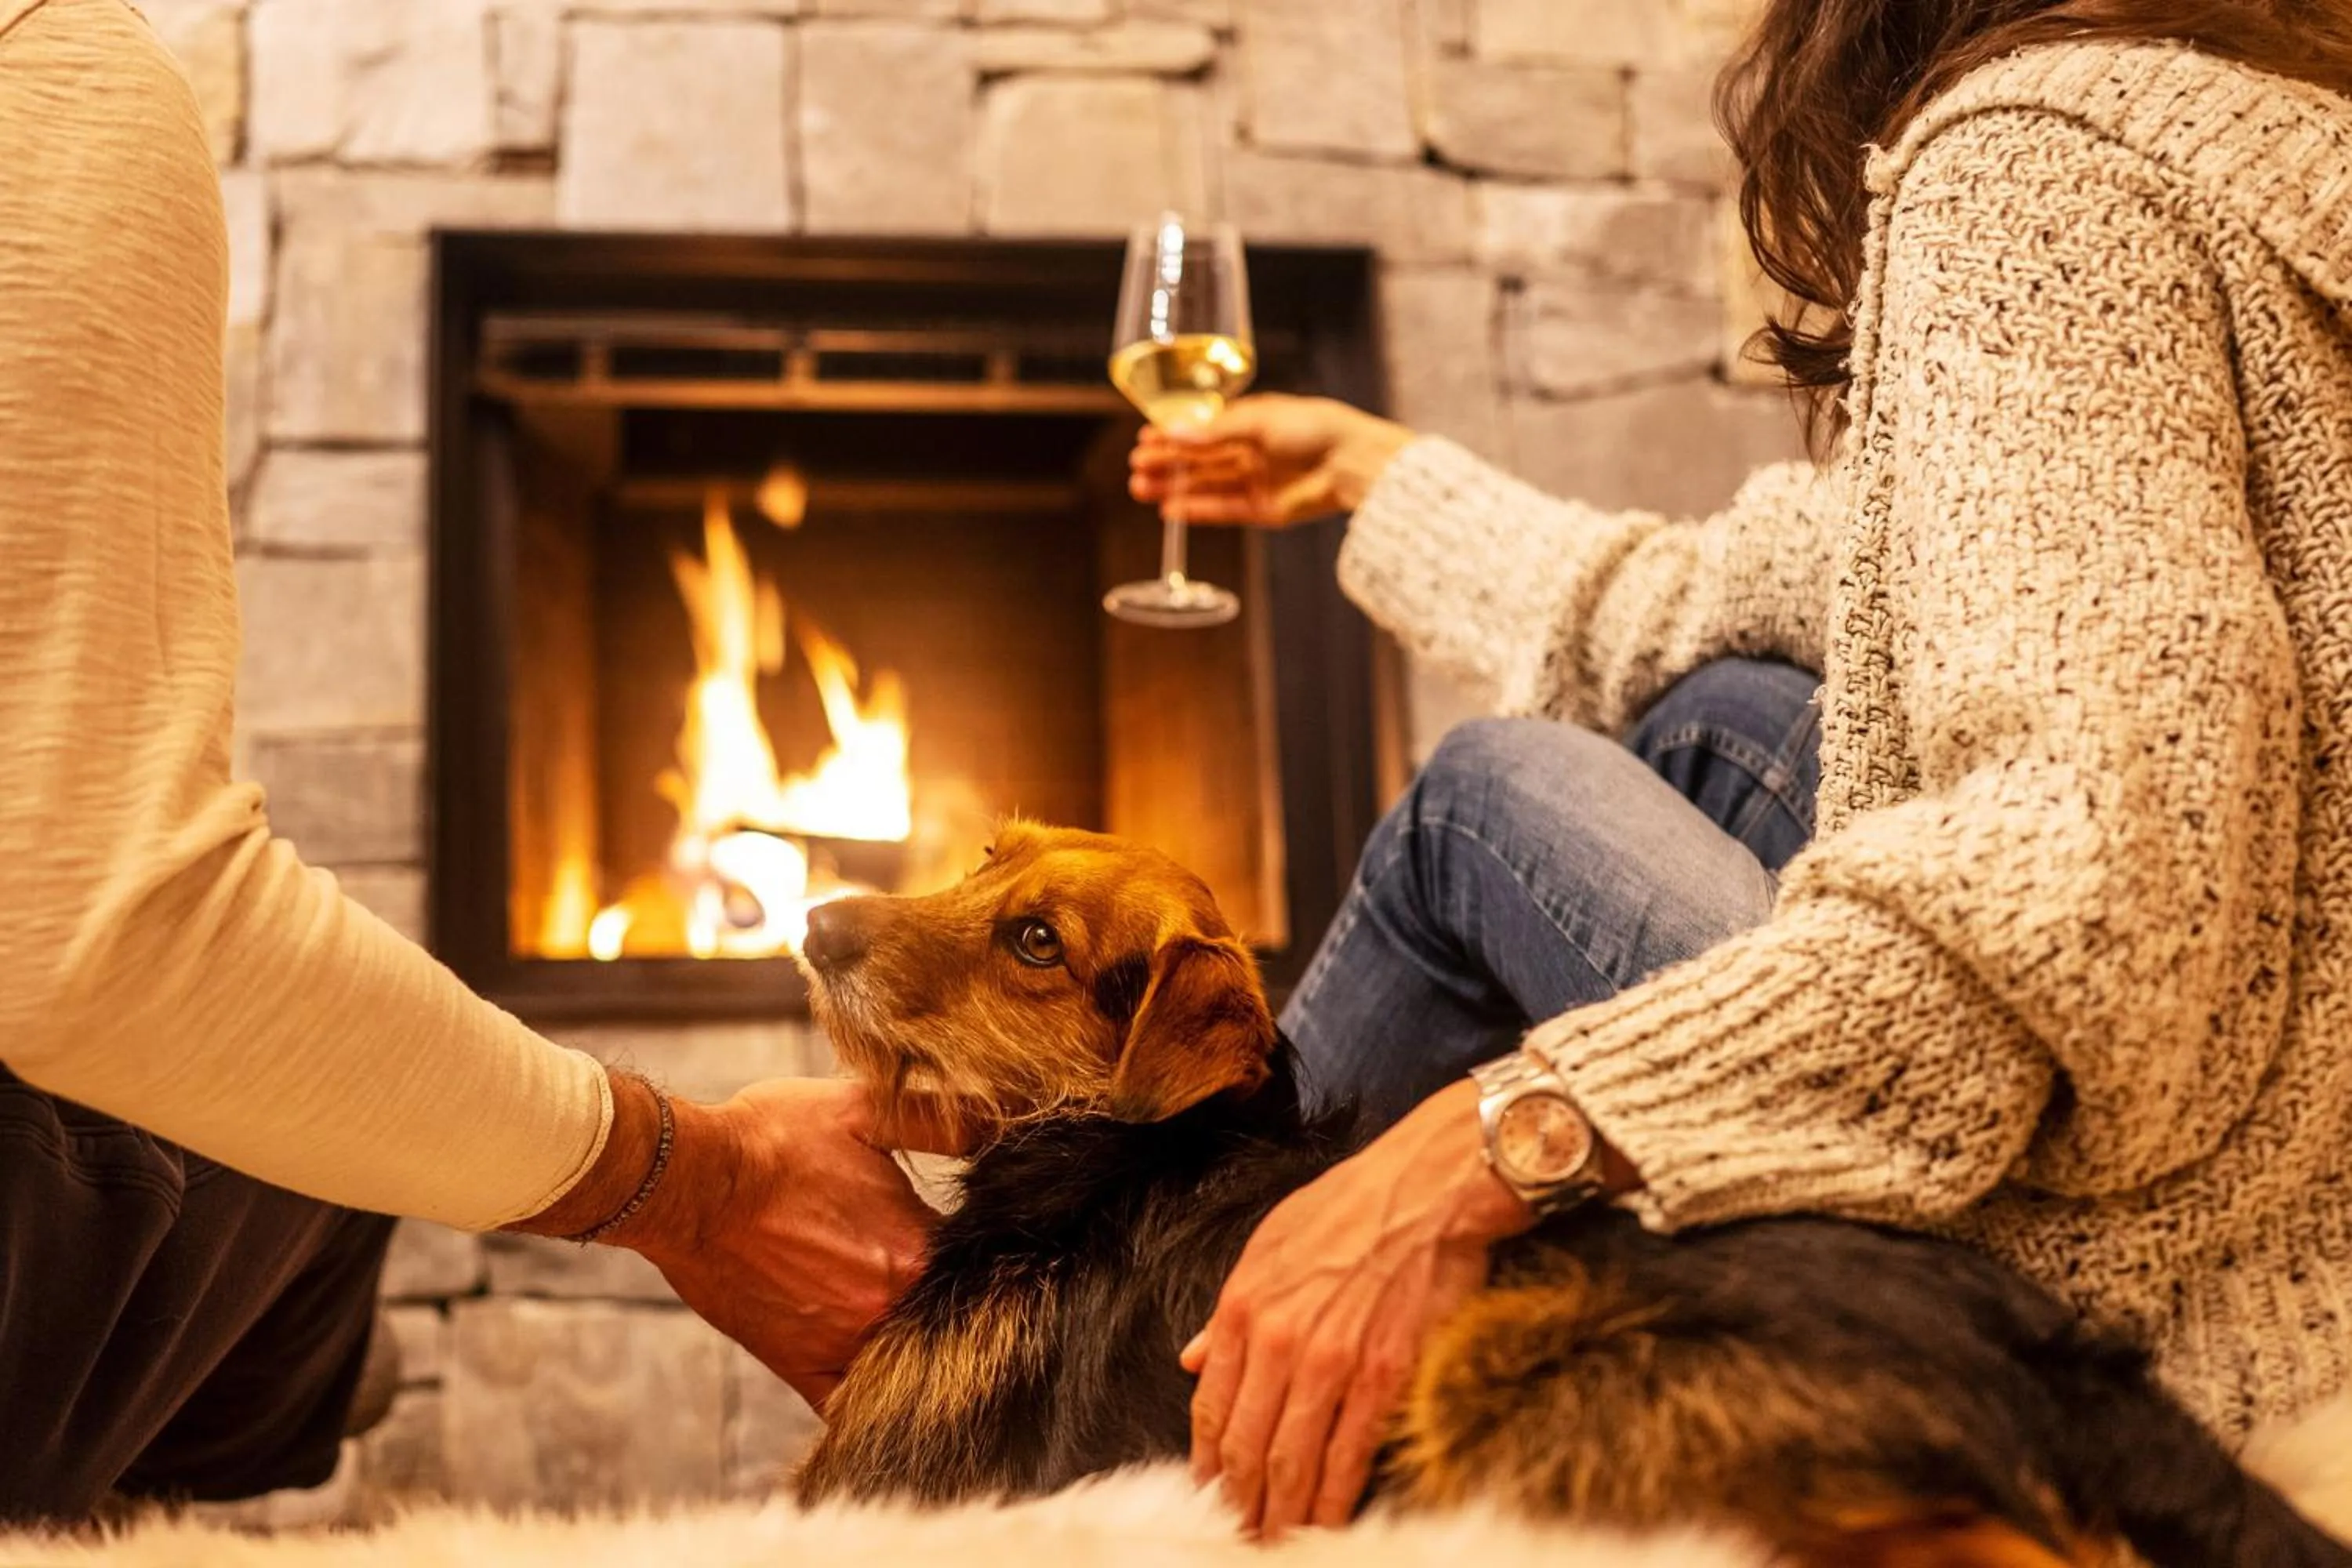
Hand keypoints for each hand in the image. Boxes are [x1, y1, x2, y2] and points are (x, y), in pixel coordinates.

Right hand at [612, 1078, 949, 1409]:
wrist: (689, 1179)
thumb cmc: (771, 1138)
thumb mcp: (864, 1108)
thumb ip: (941, 1118)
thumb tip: (1004, 1118)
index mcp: (917, 1249)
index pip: (976, 1261)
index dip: (975, 1244)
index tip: (967, 1229)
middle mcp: (889, 1308)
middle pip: (944, 1313)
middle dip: (944, 1291)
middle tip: (918, 1259)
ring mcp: (842, 1344)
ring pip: (903, 1357)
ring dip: (909, 1337)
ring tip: (890, 1304)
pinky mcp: (799, 1366)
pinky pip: (845, 1403)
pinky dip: (864, 1394)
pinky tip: (874, 1375)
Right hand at [1128, 393, 1415, 527]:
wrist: (1351, 462)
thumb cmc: (1314, 428)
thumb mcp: (1259, 421)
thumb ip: (1215, 431)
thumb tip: (1173, 432)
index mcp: (1252, 422)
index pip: (1203, 430)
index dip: (1173, 435)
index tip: (1144, 439)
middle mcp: (1251, 451)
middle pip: (1200, 460)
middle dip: (1166, 463)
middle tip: (1135, 468)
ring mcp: (1256, 481)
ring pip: (1205, 485)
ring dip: (1173, 487)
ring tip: (1140, 489)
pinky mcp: (1263, 510)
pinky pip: (1222, 510)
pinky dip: (1196, 510)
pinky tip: (1169, 509)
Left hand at [1183, 1078, 1534, 1537]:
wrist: (1427, 1190)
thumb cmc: (1350, 1208)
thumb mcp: (1270, 1244)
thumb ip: (1228, 1310)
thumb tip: (1194, 1359)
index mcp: (1245, 1308)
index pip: (1211, 1408)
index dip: (1206, 1463)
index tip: (1206, 1496)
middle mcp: (1281, 1342)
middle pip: (1247, 1448)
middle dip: (1238, 1505)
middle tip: (1235, 1539)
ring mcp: (1333, 1364)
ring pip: (1293, 1462)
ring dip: (1281, 1516)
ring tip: (1274, 1544)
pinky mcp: (1385, 1377)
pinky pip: (1349, 1455)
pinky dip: (1334, 1500)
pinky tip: (1325, 1525)